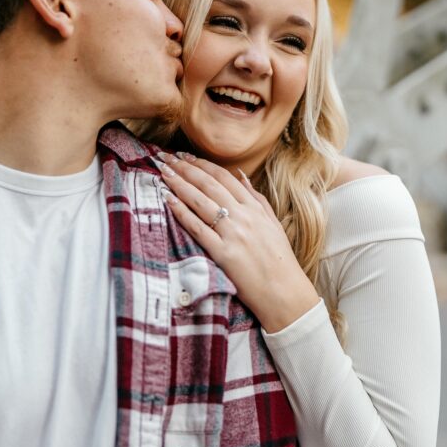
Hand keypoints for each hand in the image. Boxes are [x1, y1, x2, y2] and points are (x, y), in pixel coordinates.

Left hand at [153, 151, 319, 332]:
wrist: (284, 291)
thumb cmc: (279, 259)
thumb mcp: (272, 223)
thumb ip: (257, 197)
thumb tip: (241, 174)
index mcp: (254, 207)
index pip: (224, 177)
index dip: (202, 163)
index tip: (185, 156)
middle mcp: (243, 216)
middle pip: (208, 184)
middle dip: (185, 168)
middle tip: (165, 158)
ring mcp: (232, 234)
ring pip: (200, 201)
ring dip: (179, 184)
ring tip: (162, 172)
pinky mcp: (223, 253)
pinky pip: (197, 228)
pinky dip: (181, 212)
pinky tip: (167, 199)